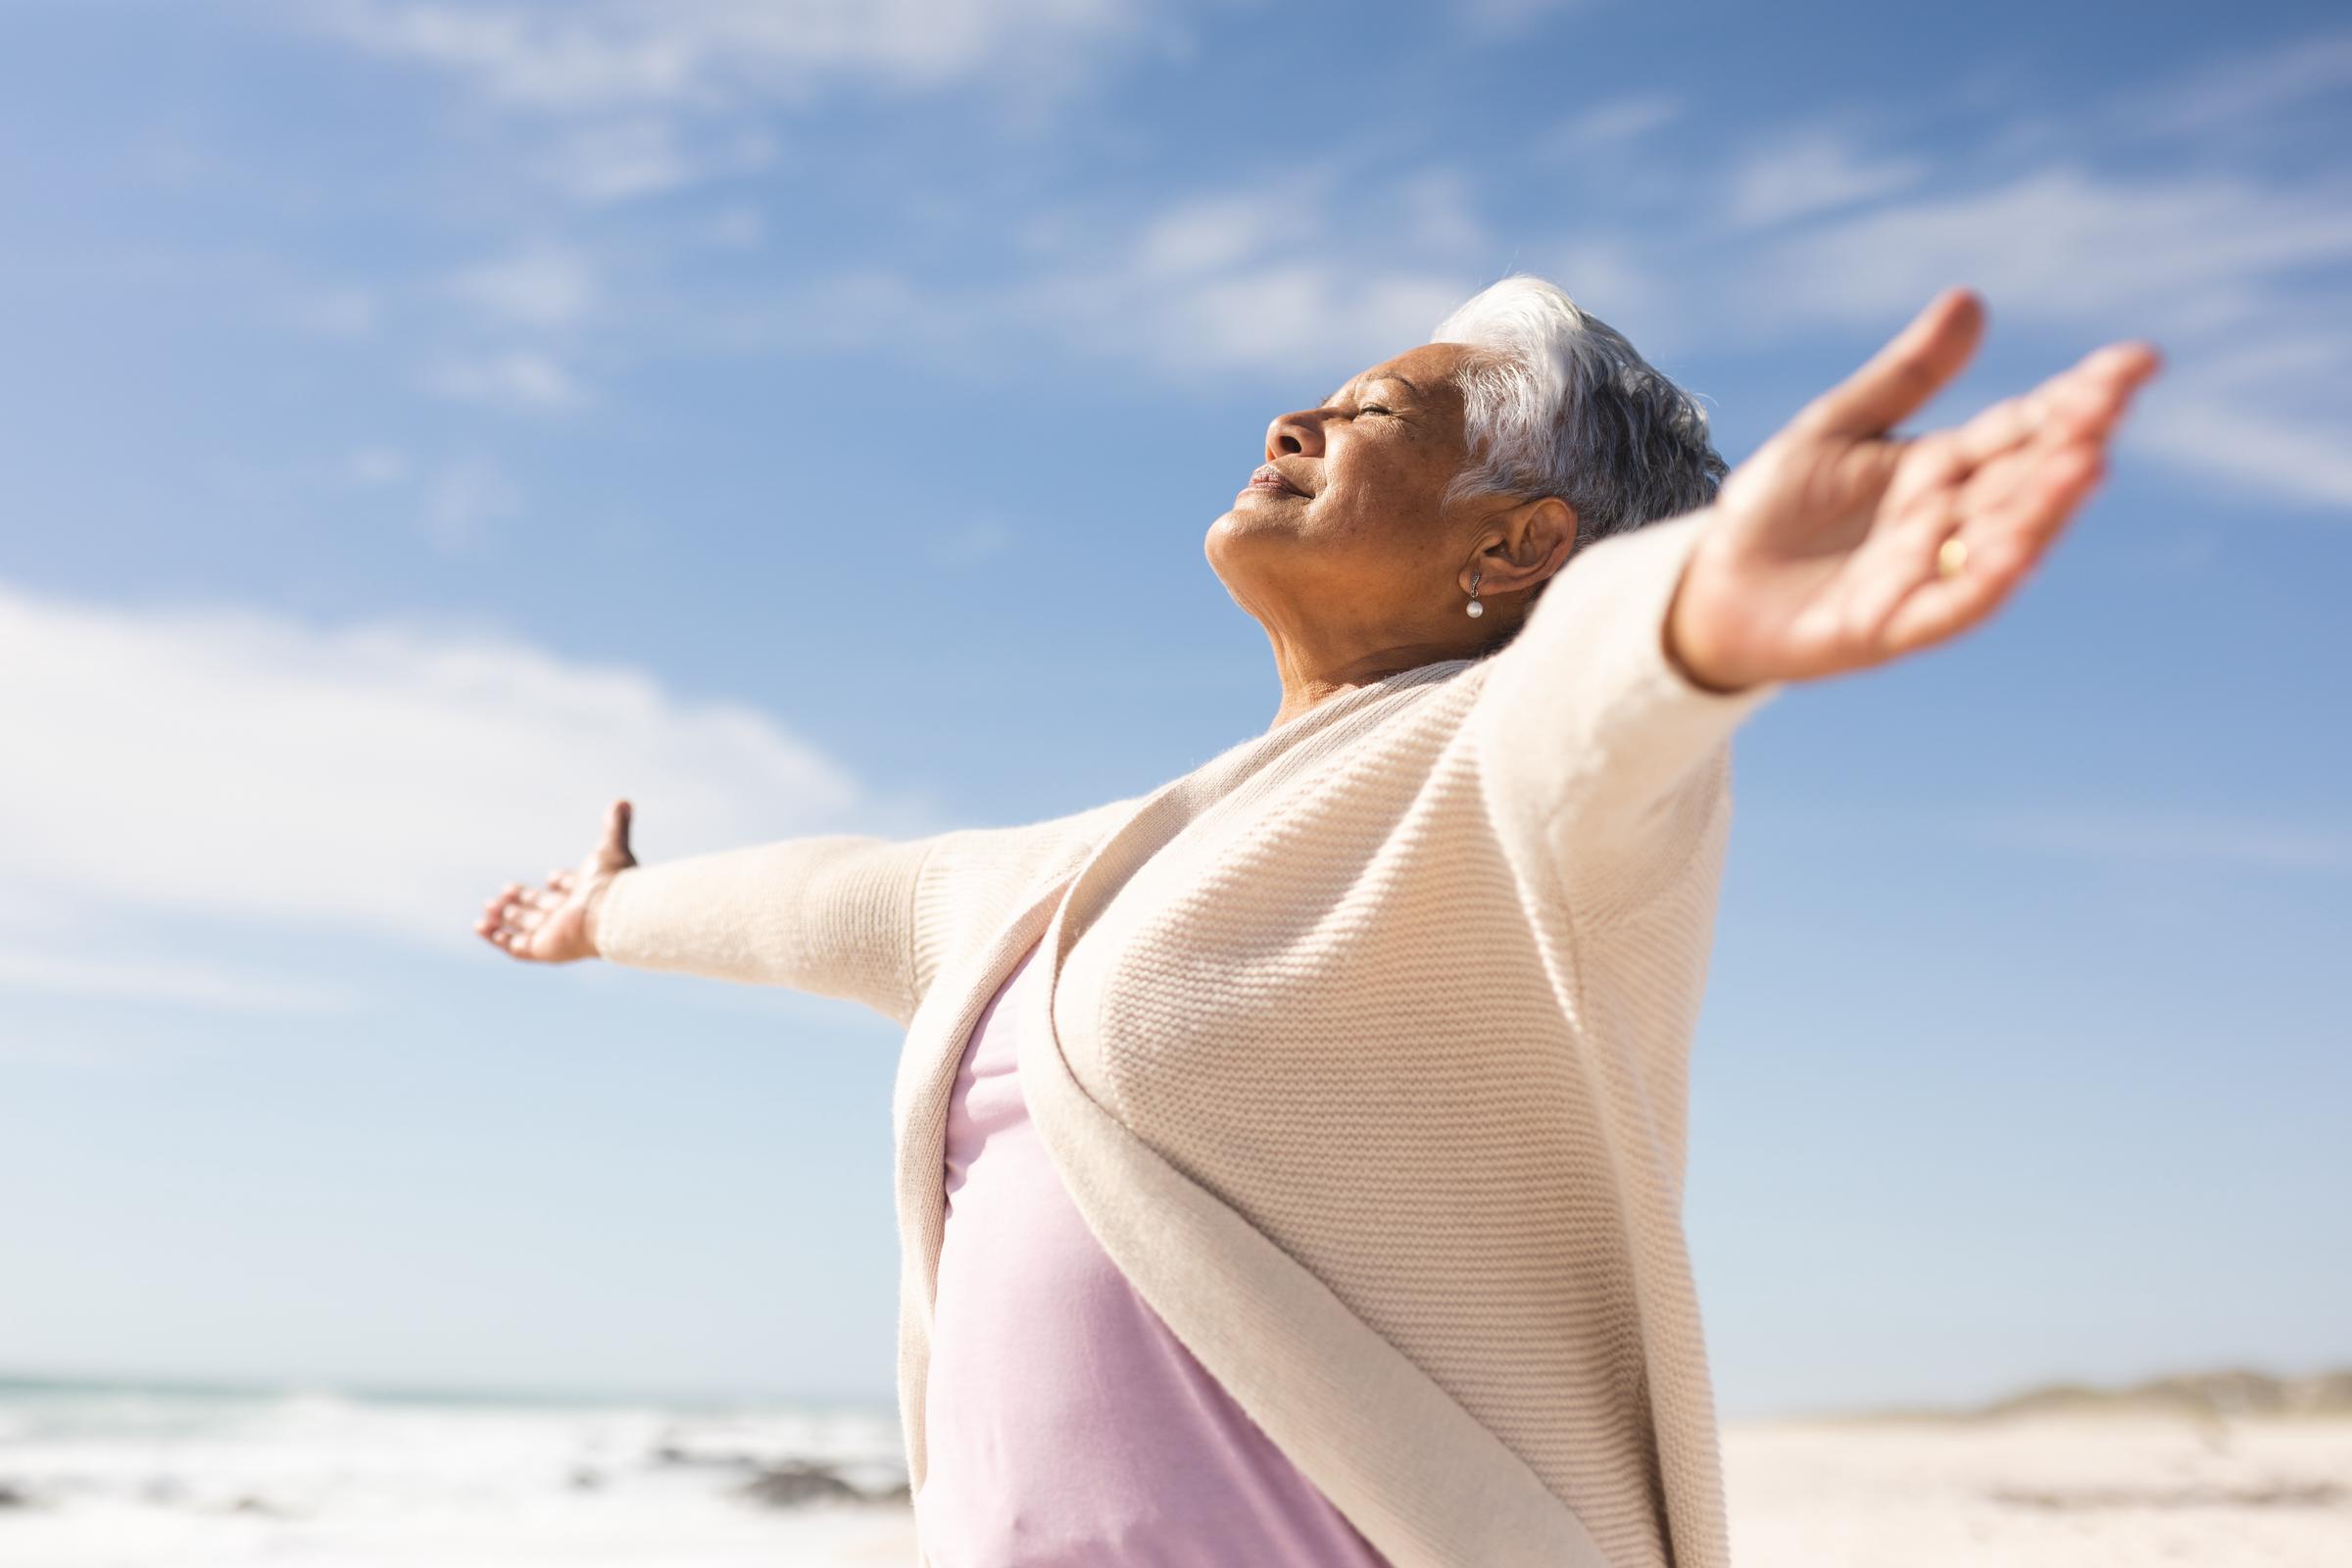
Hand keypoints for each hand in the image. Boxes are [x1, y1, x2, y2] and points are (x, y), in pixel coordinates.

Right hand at [475, 798, 636, 962]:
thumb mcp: (611, 847)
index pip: (570, 891)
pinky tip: (480, 926)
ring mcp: (555, 935)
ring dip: (505, 918)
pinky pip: (514, 947)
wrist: (610, 913)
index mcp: (586, 895)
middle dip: (522, 901)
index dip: (560, 883)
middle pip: (542, 909)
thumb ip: (615, 826)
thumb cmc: (611, 883)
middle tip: (504, 891)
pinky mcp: (542, 950)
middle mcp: (570, 916)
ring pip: (525, 927)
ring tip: (488, 906)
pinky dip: (496, 938)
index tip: (552, 876)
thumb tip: (623, 802)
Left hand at [1663, 288, 2162, 691]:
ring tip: (2086, 461)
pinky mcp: (1892, 628)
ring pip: (2002, 541)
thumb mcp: (1835, 428)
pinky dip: (1988, 579)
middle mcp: (1948, 523)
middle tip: (2113, 401)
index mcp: (1942, 470)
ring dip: (2045, 508)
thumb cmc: (1776, 509)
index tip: (2138, 361)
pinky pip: (1951, 605)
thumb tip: (1972, 299)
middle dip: (2072, 442)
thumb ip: (1906, 377)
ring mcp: (1926, 576)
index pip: (2024, 428)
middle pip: (2024, 480)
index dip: (2081, 397)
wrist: (1711, 588)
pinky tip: (2020, 548)